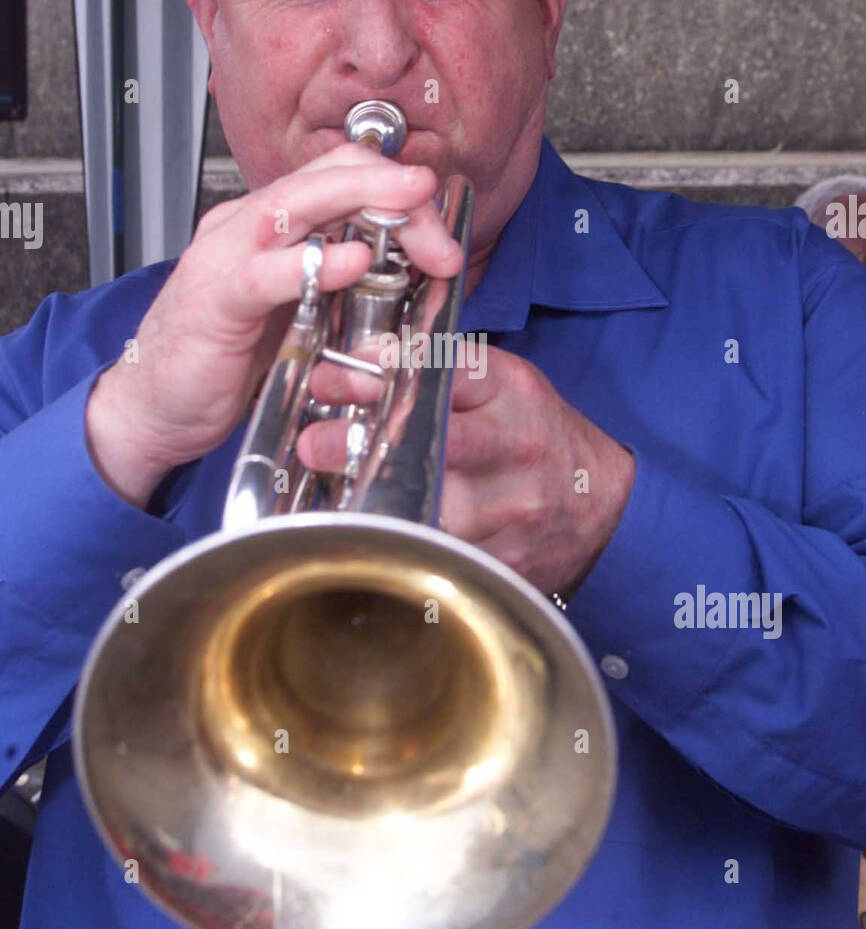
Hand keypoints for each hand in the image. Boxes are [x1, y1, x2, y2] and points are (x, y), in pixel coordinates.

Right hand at [86, 144, 461, 508]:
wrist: (154, 405)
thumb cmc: (223, 358)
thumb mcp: (296, 310)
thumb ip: (337, 285)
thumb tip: (407, 279)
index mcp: (273, 225)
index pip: (341, 177)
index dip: (396, 191)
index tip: (439, 234)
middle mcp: (248, 226)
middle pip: (327, 176)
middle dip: (391, 186)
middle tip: (434, 202)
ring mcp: (227, 257)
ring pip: (297, 204)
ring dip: (361, 197)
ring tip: (411, 201)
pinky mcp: (216, 301)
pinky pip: (265, 272)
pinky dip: (311, 263)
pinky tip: (351, 263)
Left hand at [300, 344, 634, 594]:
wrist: (605, 506)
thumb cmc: (539, 437)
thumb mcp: (503, 389)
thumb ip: (438, 373)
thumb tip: (356, 366)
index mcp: (513, 393)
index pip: (442, 370)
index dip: (379, 371)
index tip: (332, 376)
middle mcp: (515, 448)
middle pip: (430, 444)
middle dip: (361, 444)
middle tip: (315, 443)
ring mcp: (513, 510)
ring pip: (430, 511)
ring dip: (371, 504)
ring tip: (333, 496)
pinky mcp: (506, 561)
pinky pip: (442, 556)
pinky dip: (403, 548)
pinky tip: (375, 538)